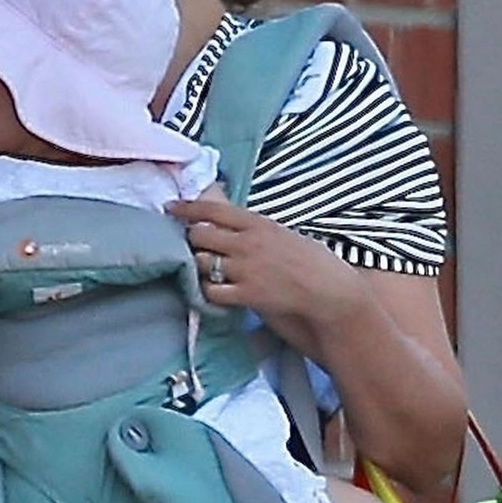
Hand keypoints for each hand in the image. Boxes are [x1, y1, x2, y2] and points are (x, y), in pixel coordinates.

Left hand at [168, 193, 361, 338]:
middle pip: (200, 236)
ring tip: (204, 273)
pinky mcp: (246, 294)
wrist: (331, 292)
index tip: (170, 207)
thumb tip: (233, 224)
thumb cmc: (314, 263)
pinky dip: (207, 292)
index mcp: (258, 223)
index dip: (188, 208)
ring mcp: (245, 269)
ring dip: (197, 268)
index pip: (214, 209)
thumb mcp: (284, 234)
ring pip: (201, 263)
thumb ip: (257, 230)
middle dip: (191, 242)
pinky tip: (214, 293)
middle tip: (192, 249)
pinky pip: (211, 291)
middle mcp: (248, 243)